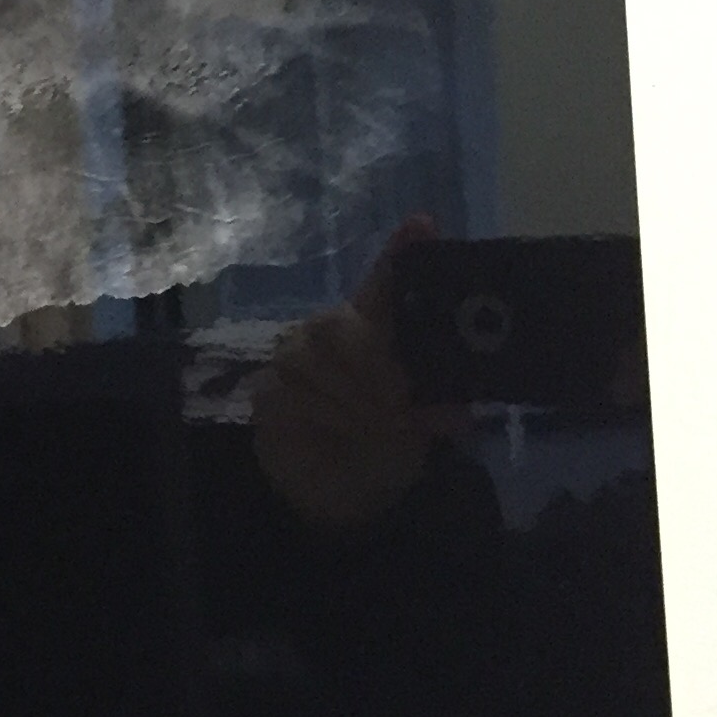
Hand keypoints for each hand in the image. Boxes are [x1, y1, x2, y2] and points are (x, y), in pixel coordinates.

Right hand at [251, 217, 456, 529]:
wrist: (345, 492)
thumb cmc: (387, 443)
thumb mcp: (424, 424)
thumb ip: (438, 407)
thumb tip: (451, 408)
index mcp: (375, 330)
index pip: (386, 282)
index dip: (401, 252)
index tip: (422, 225)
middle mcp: (331, 332)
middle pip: (339, 325)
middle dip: (373, 367)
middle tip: (401, 402)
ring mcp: (292, 358)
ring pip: (313, 363)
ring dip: (352, 402)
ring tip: (376, 428)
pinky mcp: (266, 391)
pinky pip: (290, 395)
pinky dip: (324, 419)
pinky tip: (340, 432)